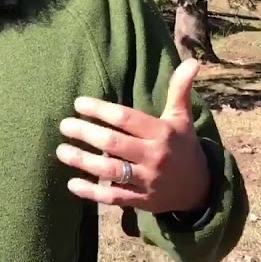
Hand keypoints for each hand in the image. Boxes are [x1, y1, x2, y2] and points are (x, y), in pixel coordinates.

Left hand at [56, 59, 210, 213]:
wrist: (199, 188)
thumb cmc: (183, 145)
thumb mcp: (181, 118)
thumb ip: (179, 89)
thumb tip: (191, 61)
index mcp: (162, 133)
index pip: (126, 119)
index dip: (101, 110)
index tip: (78, 103)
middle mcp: (154, 156)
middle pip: (114, 144)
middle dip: (87, 133)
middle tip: (64, 125)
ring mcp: (147, 181)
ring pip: (110, 171)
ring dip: (83, 161)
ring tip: (61, 150)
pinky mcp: (141, 200)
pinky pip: (113, 197)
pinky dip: (92, 193)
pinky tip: (72, 183)